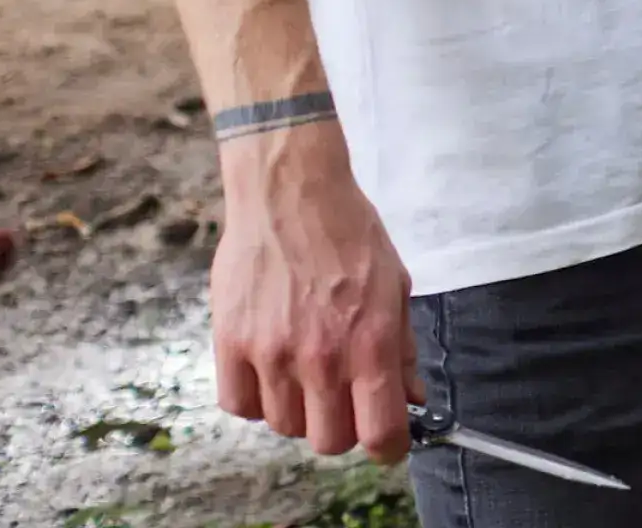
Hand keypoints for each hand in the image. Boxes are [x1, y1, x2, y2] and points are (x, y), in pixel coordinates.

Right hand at [211, 124, 419, 462]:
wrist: (291, 194)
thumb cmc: (349, 234)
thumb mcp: (396, 287)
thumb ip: (403, 350)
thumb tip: (412, 398)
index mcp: (371, 343)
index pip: (380, 432)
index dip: (388, 448)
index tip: (388, 443)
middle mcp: (321, 357)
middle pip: (329, 440)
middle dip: (342, 427)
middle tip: (343, 398)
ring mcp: (272, 353)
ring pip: (284, 426)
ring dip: (298, 410)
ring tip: (305, 371)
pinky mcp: (230, 343)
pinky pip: (239, 406)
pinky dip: (256, 398)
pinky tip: (270, 370)